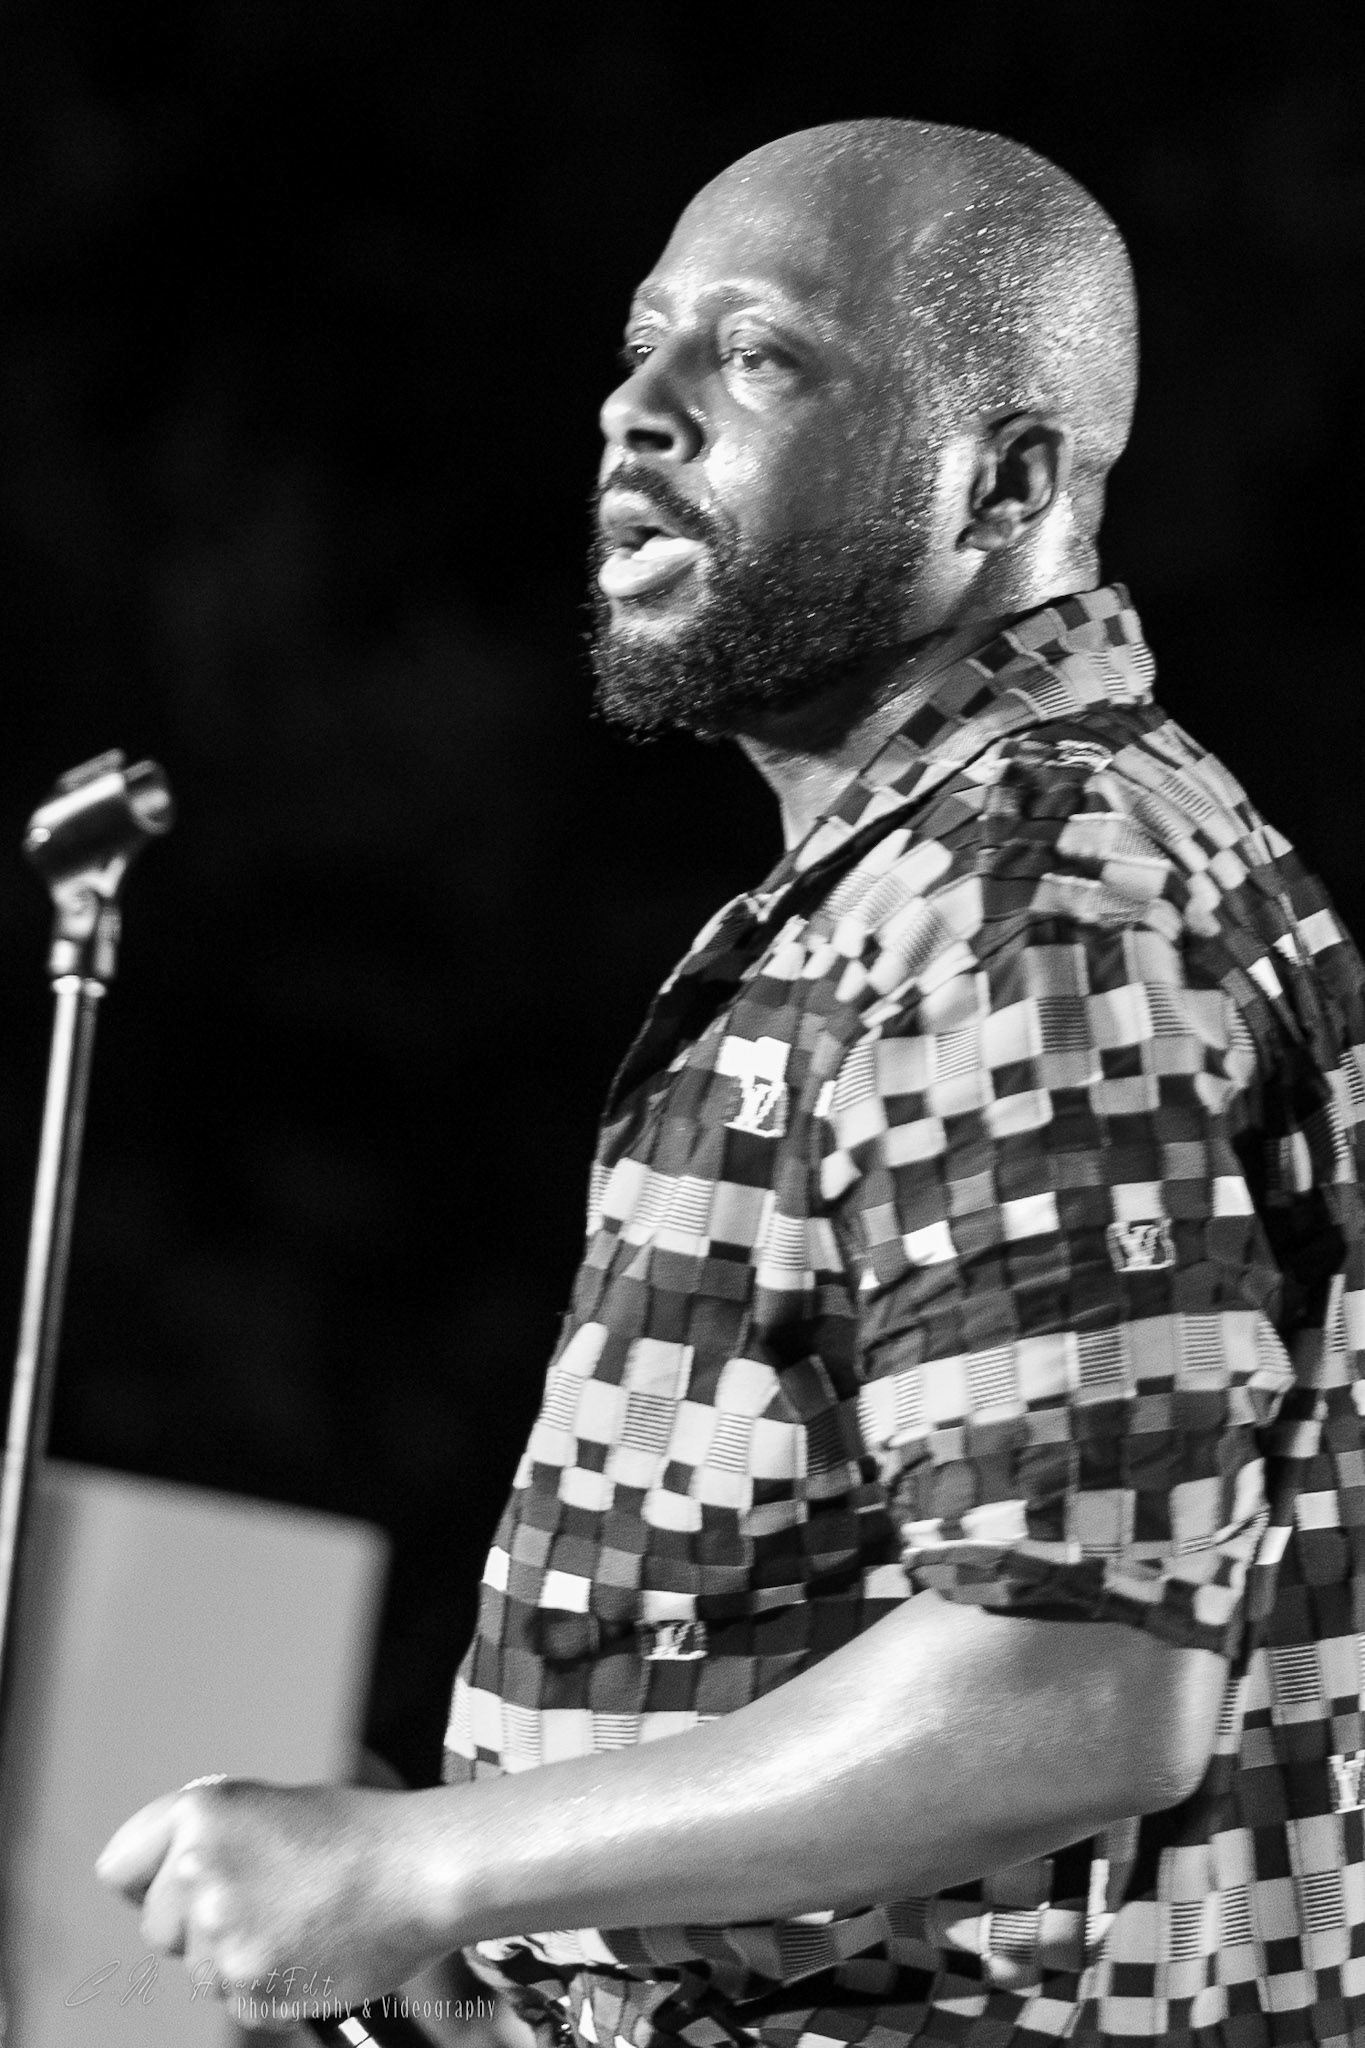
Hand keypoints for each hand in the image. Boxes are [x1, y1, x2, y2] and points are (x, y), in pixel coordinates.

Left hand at [96, 1778, 454, 2031]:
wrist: (421, 1869)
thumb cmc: (358, 1833)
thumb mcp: (270, 1806)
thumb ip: (210, 1838)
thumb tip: (165, 1877)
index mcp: (203, 1813)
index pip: (120, 1867)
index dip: (152, 1878)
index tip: (181, 1883)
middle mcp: (199, 1869)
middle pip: (156, 1927)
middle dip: (196, 1925)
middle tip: (263, 1901)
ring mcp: (221, 1931)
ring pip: (197, 1969)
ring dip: (236, 1957)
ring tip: (298, 1920)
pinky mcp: (248, 1984)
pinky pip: (235, 2001)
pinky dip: (266, 1987)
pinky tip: (310, 1948)